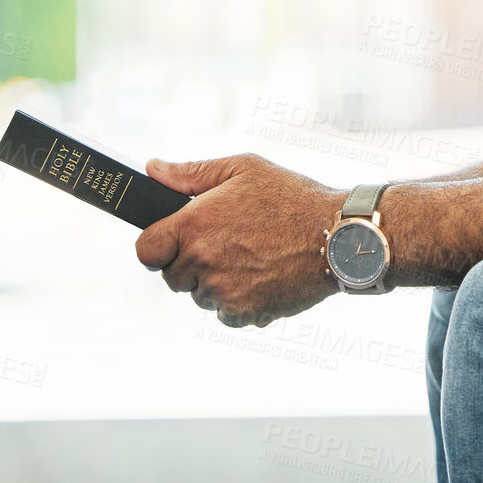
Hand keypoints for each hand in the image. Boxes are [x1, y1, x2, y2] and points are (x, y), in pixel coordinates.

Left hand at [134, 152, 345, 327]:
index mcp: (194, 225)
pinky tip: (261, 275)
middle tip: (224, 242)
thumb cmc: (291, 197)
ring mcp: (223, 291)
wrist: (336, 236)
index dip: (157, 244)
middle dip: (190, 261)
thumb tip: (153, 170)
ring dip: (214, 282)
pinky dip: (237, 301)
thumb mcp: (242, 169)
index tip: (172, 240)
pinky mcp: (244, 313)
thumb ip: (191, 173)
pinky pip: (225, 313)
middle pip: (173, 276)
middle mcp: (202, 262)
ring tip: (249, 256)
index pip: (146, 250)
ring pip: (200, 296)